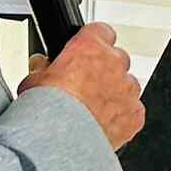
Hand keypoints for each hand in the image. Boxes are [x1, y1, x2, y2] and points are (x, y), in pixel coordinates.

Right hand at [19, 21, 144, 149]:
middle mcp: (114, 64)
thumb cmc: (48, 109)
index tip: (87, 51)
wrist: (62, 139)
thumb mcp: (34, 80)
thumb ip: (44, 68)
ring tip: (94, 109)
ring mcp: (128, 89)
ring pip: (127, 85)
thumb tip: (42, 67)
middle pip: (117, 58)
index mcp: (90, 47)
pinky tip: (104, 125)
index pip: (101, 31)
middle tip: (87, 85)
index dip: (93, 41)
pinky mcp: (135, 114)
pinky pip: (133, 111)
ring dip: (115, 93)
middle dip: (105, 69)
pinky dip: (122, 117)